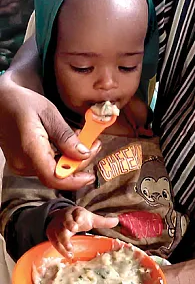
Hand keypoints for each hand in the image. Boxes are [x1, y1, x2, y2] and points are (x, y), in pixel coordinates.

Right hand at [0, 75, 99, 189]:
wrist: (1, 102)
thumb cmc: (22, 103)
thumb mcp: (48, 113)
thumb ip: (65, 136)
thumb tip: (84, 154)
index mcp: (30, 149)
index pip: (53, 177)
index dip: (74, 181)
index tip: (91, 176)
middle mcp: (23, 162)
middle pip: (58, 175)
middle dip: (80, 163)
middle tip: (96, 144)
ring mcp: (21, 164)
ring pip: (54, 171)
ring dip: (73, 159)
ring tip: (83, 137)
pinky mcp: (24, 163)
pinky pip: (48, 166)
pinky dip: (62, 157)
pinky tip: (69, 142)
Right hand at [46, 206, 118, 257]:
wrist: (59, 217)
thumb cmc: (78, 218)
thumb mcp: (90, 218)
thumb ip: (102, 221)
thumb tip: (117, 220)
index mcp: (76, 212)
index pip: (77, 212)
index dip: (78, 216)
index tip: (80, 220)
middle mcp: (66, 218)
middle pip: (66, 220)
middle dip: (69, 223)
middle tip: (74, 228)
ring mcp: (58, 226)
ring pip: (59, 232)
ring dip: (64, 240)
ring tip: (70, 248)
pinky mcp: (52, 235)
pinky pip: (54, 242)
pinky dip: (60, 249)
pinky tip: (68, 254)